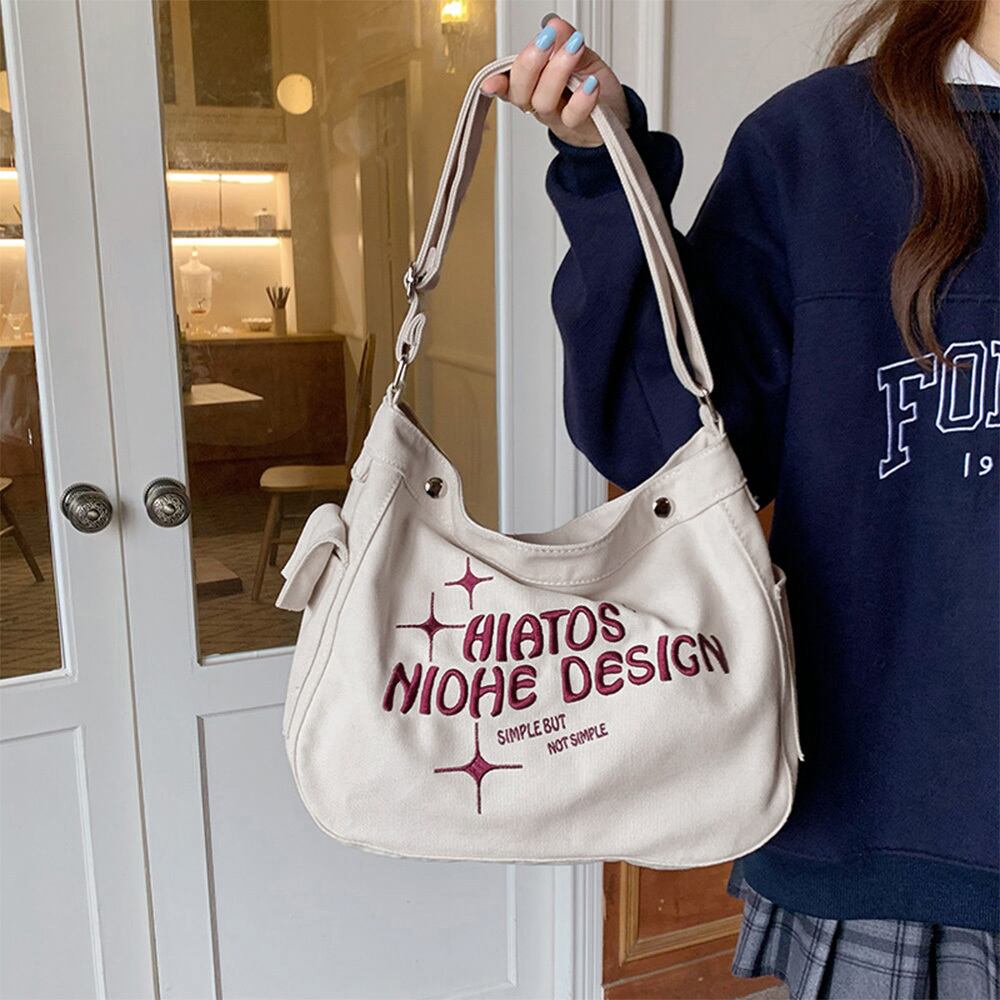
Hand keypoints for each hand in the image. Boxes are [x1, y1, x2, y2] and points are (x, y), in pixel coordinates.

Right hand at [480, 15, 627, 147]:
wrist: (614, 113)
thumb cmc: (591, 85)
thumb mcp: (579, 54)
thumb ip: (565, 39)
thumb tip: (553, 25)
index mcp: (533, 84)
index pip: (509, 83)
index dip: (496, 82)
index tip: (490, 82)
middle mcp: (538, 102)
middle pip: (520, 91)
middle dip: (529, 63)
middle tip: (546, 39)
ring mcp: (555, 116)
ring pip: (542, 101)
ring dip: (557, 70)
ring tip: (575, 47)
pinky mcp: (576, 126)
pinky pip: (572, 115)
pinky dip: (581, 98)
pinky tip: (591, 83)